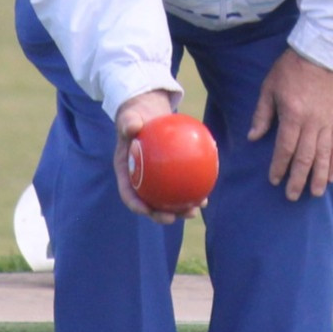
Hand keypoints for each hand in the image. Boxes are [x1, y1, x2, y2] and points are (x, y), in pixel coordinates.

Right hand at [113, 89, 189, 222]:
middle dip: (160, 215)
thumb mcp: (130, 117)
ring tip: (194, 211)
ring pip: (167, 200)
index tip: (146, 210)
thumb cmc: (136, 116)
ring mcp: (155, 179)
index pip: (128, 193)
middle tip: (173, 217)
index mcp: (126, 172)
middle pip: (149, 203)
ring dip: (180, 209)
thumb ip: (129, 122)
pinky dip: (192, 191)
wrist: (147, 113)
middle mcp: (140, 180)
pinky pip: (181, 186)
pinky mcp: (169, 175)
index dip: (136, 204)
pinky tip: (206, 195)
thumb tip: (132, 126)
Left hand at [249, 48, 332, 200]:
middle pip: (306, 156)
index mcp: (293, 114)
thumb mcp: (268, 88)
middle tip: (292, 196)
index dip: (279, 166)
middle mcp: (312, 122)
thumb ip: (262, 115)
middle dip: (299, 179)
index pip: (286, 148)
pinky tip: (332, 176)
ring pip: (324, 154)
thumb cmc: (288, 70)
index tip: (274, 180)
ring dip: (319, 176)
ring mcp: (327, 121)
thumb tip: (252, 138)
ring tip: (315, 193)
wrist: (318, 54)